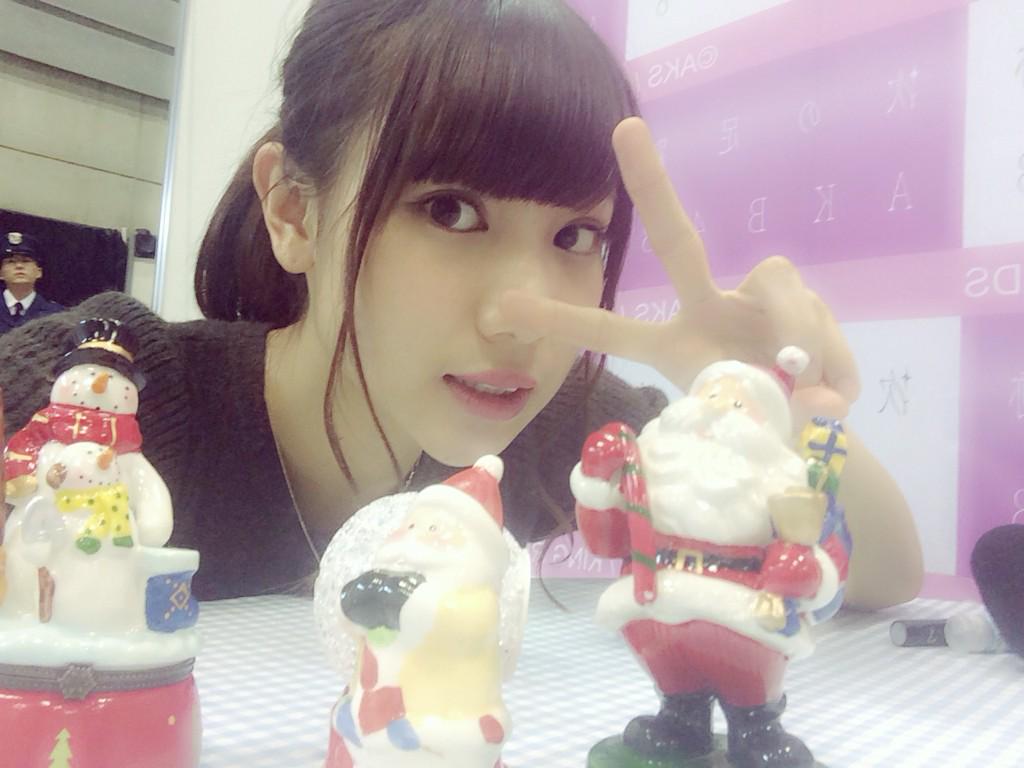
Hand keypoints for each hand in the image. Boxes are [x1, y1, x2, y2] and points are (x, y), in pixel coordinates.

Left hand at [500, 117, 859, 420]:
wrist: (811, 427)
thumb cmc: (758, 425)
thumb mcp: (745, 425)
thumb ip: (765, 410)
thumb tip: (816, 394)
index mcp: (672, 344)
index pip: (609, 331)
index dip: (559, 319)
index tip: (504, 301)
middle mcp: (708, 307)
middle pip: (678, 242)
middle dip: (652, 186)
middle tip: (624, 131)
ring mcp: (756, 299)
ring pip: (782, 293)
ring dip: (801, 340)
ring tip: (811, 395)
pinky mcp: (802, 299)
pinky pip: (816, 314)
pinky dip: (833, 358)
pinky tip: (832, 391)